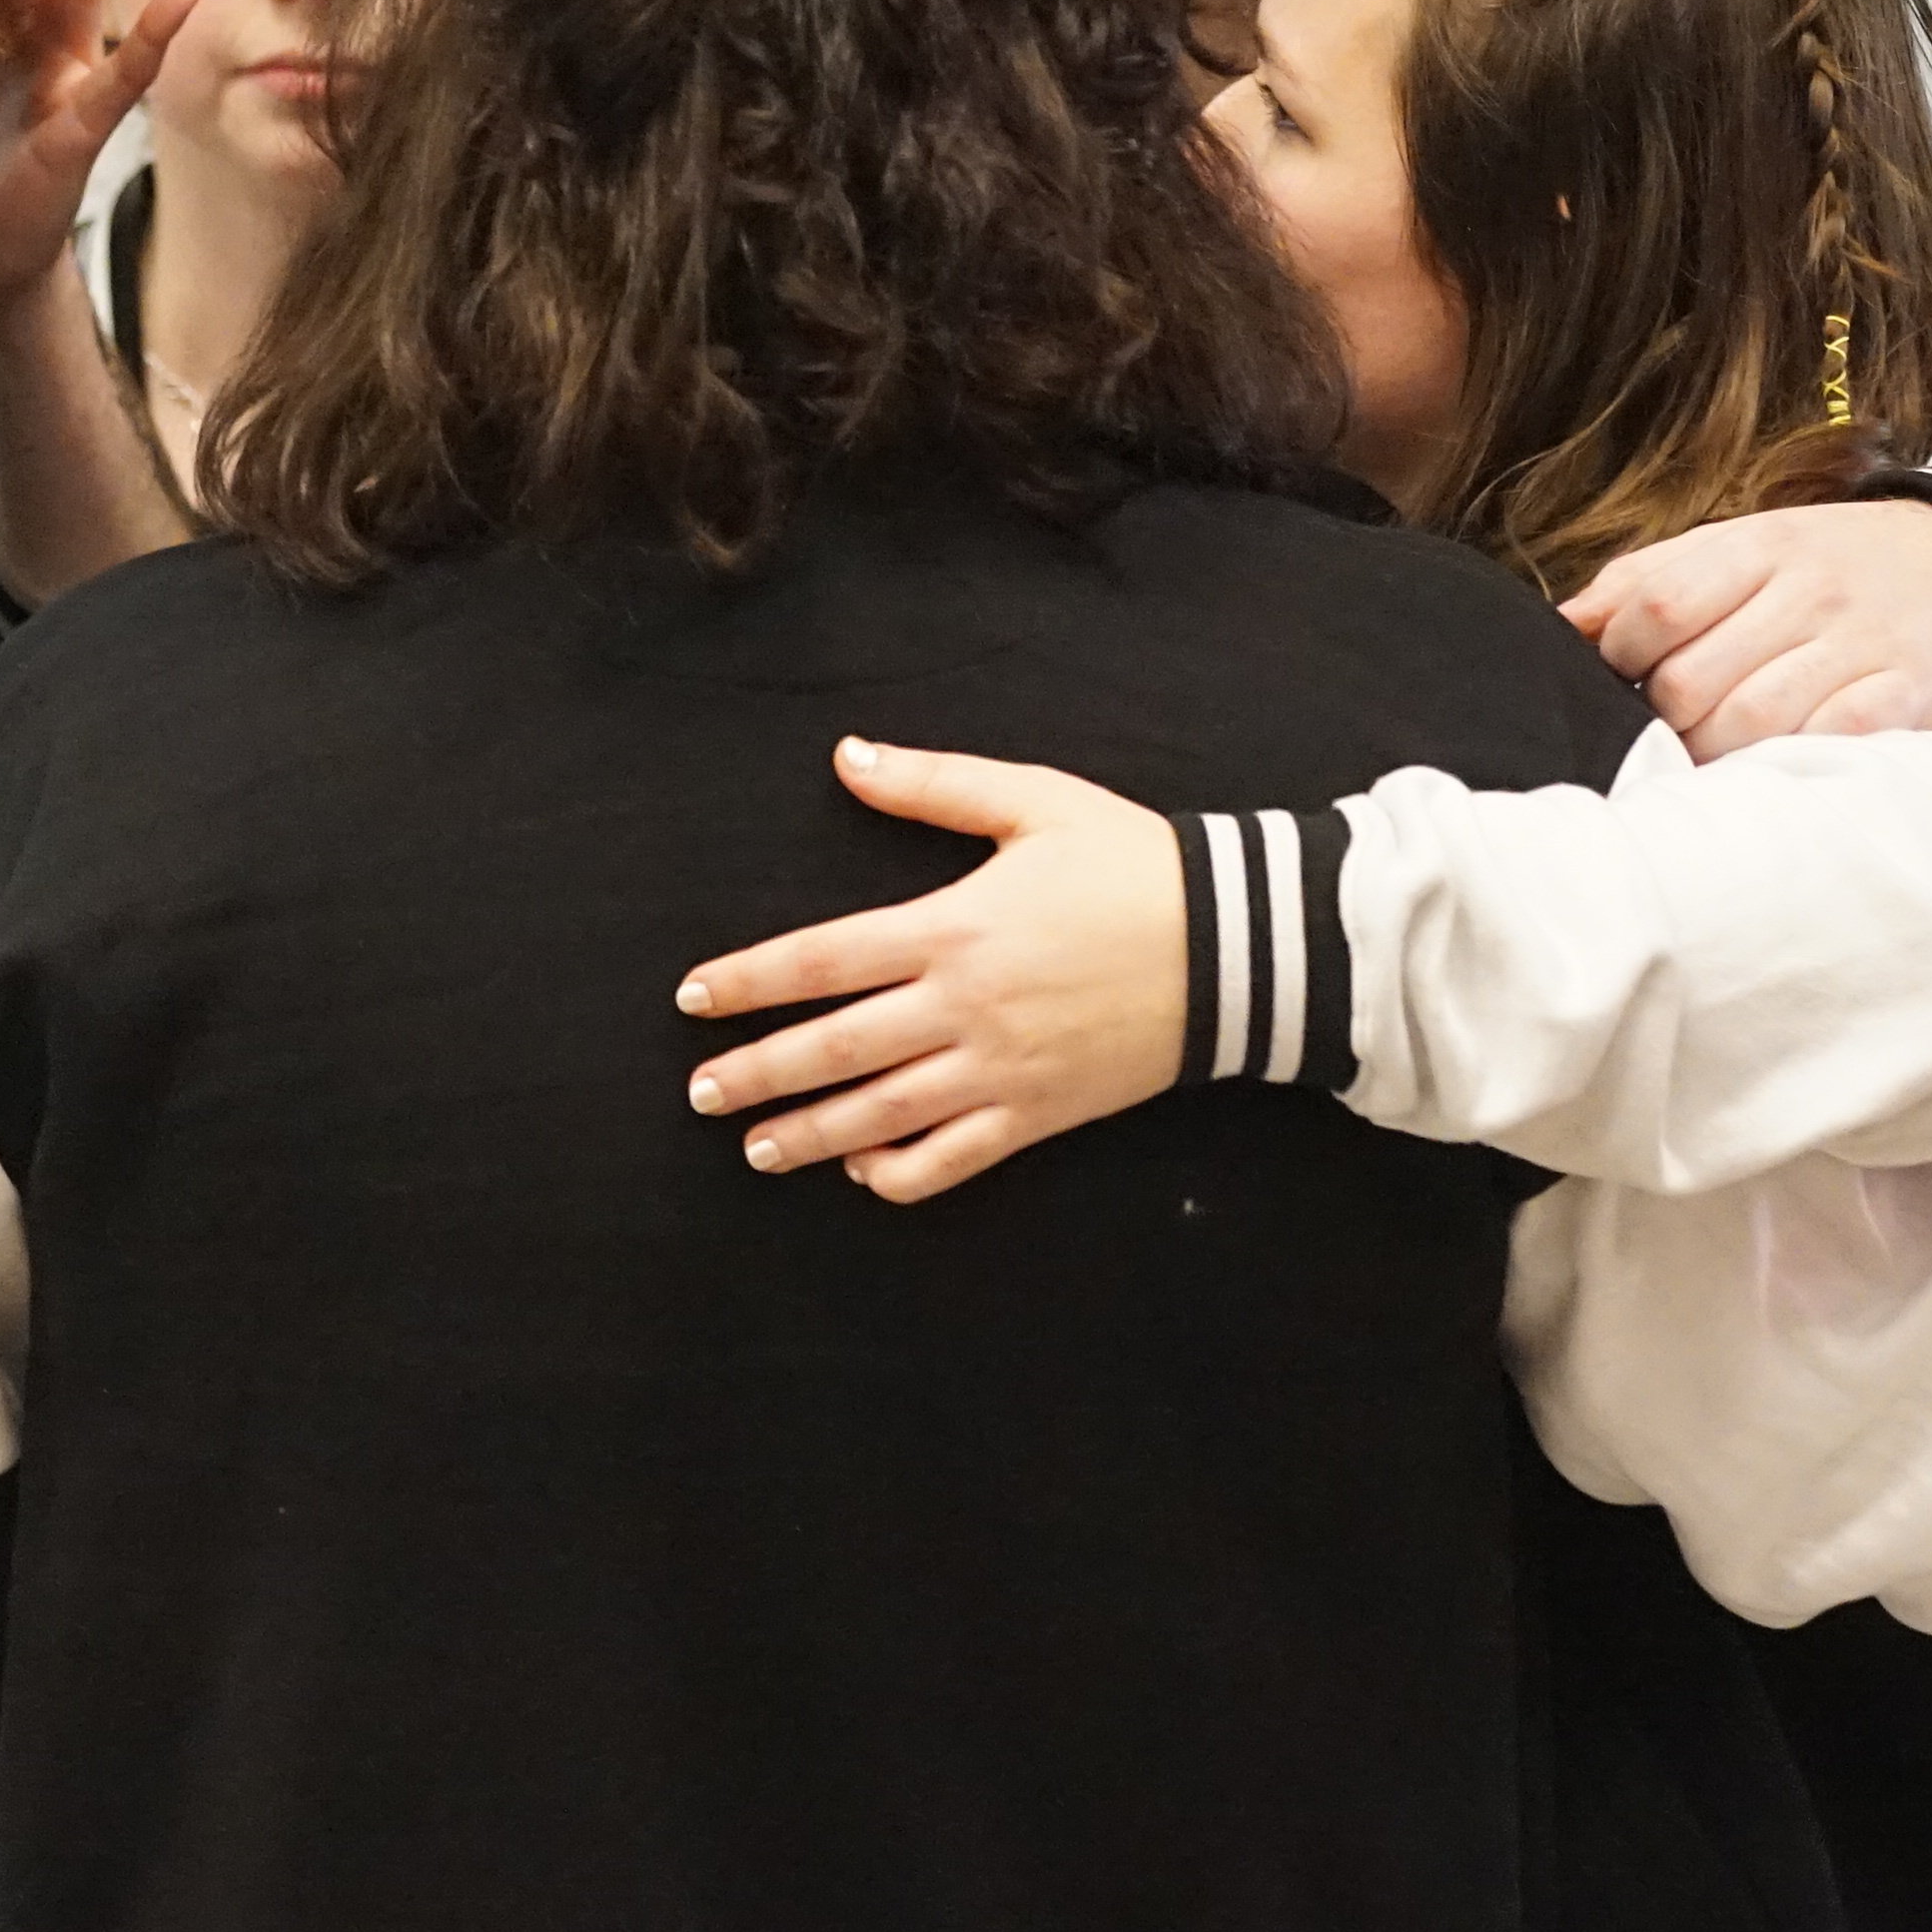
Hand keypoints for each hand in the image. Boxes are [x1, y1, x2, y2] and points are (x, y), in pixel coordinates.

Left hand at [672, 739, 1187, 1203]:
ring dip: (810, 1136)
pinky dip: (902, 1175)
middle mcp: (964, 1007)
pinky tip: (864, 1175)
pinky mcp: (1040, 1113)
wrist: (1238, 944)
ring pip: (883, 1116)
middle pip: (835, 1049)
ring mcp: (1001, 1069)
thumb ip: (933, 783)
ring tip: (755, 1148)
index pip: (822, 960)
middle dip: (757, 1074)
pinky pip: (955, 1159)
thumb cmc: (1131, 863)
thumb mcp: (1034, 801)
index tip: (693, 997)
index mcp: (952, 927)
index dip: (749, 981)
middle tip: (700, 1093)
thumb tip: (846, 756)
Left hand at [1565, 498, 1931, 753]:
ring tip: (1712, 760)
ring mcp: (1858, 641)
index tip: (1620, 680)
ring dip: (1716, 755)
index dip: (1619, 655)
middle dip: (1664, 721)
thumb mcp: (1743, 546)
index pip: (1658, 603)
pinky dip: (1793, 762)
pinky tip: (1778, 767)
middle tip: (1668, 733)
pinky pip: (1831, 739)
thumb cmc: (1832, 565)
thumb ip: (1651, 579)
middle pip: (1692, 677)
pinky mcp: (1907, 691)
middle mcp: (1806, 589)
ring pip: (1751, 721)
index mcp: (1755, 545)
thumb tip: (1561, 625)